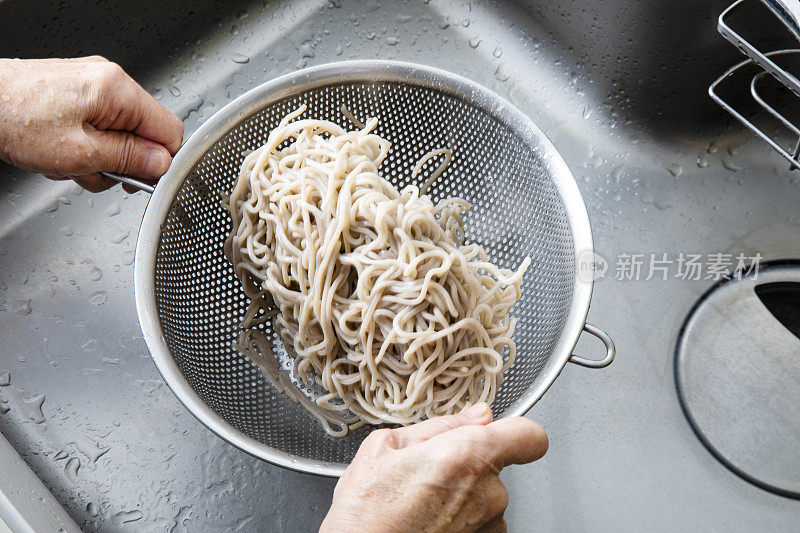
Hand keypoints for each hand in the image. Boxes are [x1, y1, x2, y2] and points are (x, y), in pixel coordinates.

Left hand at [0, 56, 182, 192]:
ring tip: (66, 161)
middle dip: (120, 162)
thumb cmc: (13, 119)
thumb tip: (161, 164)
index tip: (138, 178)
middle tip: (92, 171)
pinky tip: (60, 150)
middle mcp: (109, 81)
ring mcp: (91, 86)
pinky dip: (83, 146)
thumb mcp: (80, 153)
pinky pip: (98, 128)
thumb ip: (129, 159)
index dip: (159, 162)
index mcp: (117, 89)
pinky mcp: (76, 94)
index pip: (170, 131)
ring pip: (118, 136)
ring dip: (97, 158)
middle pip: (143, 135)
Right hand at [320, 404, 547, 532]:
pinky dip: (460, 522)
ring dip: (462, 497)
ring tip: (421, 504)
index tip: (498, 433)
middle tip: (425, 475)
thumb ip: (440, 425)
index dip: (514, 431)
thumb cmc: (364, 515)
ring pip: (486, 498)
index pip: (529, 436)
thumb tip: (474, 415)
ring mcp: (488, 525)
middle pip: (495, 467)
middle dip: (466, 465)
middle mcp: (489, 493)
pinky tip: (428, 522)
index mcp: (467, 455)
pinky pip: (481, 525)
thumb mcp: (385, 447)